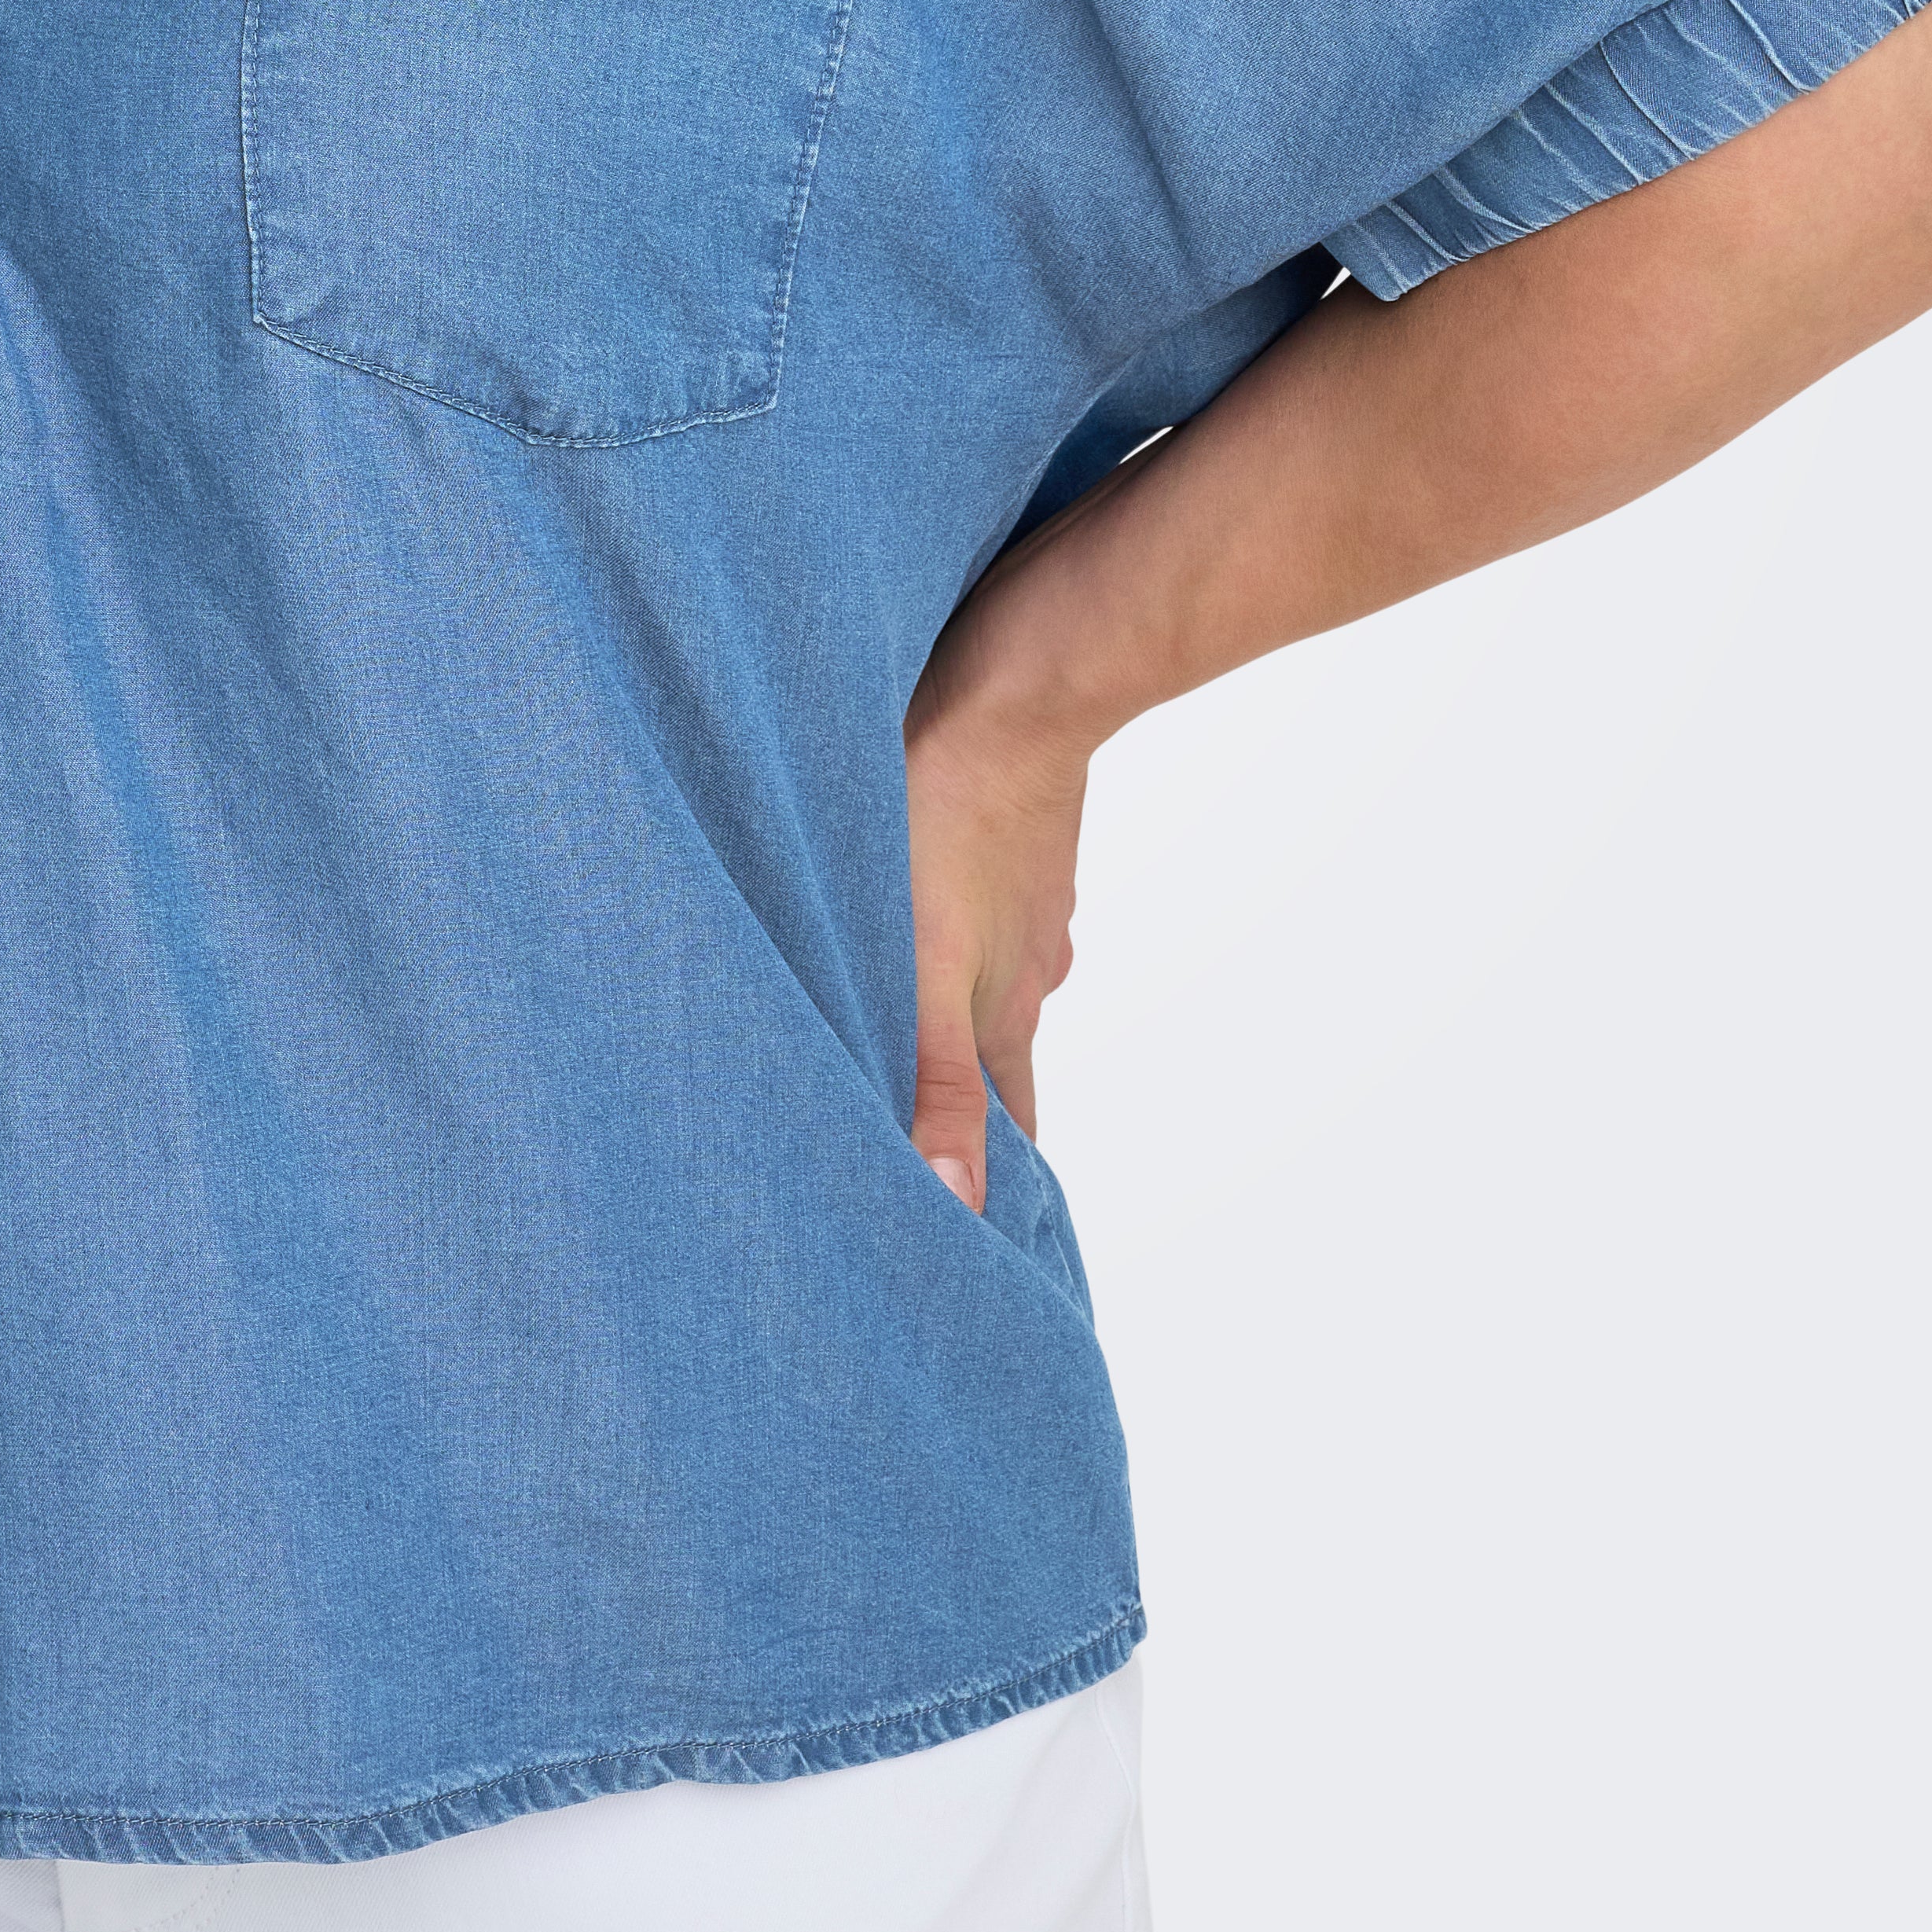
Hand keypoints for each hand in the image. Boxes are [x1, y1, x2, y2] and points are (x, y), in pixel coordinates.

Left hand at [900, 541, 1096, 1209]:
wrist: (1017, 679)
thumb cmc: (945, 814)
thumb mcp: (921, 963)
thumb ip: (932, 1079)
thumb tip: (959, 1208)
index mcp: (1002, 1015)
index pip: (1010, 1134)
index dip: (996, 1192)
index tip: (984, 1252)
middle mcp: (1025, 969)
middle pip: (996, 1066)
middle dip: (965, 1116)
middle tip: (933, 1164)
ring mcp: (1024, 902)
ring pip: (987, 985)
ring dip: (952, 1023)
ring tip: (906, 1050)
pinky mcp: (1010, 839)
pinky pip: (981, 913)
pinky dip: (952, 945)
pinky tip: (917, 926)